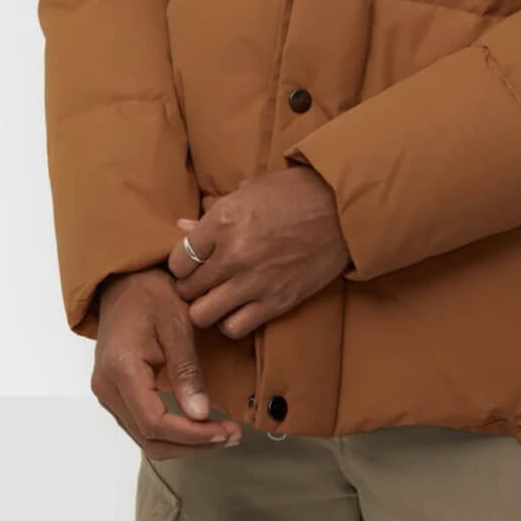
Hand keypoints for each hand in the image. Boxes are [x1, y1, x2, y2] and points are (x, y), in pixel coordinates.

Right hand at [90, 268, 242, 458]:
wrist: (123, 280)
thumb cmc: (150, 292)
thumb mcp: (177, 321)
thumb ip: (187, 369)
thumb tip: (200, 414)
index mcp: (121, 368)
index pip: (154, 422)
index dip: (192, 436)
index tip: (225, 432)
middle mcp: (107, 387)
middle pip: (149, 438)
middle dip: (192, 444)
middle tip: (231, 436)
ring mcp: (107, 392)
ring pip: (145, 437)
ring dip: (183, 443)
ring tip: (221, 434)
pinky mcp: (114, 392)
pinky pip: (141, 425)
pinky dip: (171, 432)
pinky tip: (197, 425)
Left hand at [167, 166, 351, 337]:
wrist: (343, 209)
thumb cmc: (295, 192)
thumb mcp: (249, 192)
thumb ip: (213, 214)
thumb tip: (182, 226)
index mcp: (223, 220)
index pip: (178, 259)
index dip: (179, 263)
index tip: (189, 262)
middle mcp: (233, 254)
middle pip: (186, 289)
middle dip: (189, 286)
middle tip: (201, 280)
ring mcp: (254, 281)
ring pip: (202, 315)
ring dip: (205, 308)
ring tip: (216, 296)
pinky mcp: (276, 302)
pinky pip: (235, 328)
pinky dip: (230, 322)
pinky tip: (237, 307)